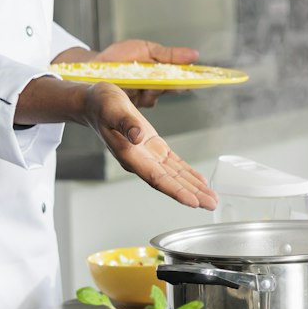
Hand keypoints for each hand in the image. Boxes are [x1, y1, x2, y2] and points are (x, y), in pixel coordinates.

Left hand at [61, 39, 199, 107]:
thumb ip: (170, 54)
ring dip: (148, 88)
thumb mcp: (145, 49)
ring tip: (136, 80)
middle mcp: (155, 87)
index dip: (192, 79)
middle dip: (167, 83)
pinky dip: (136, 94)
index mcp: (161, 72)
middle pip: (170, 88)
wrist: (90, 67)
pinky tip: (129, 89)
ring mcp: (142, 98)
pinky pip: (139, 103)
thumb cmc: (118, 57)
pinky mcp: (130, 106)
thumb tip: (195, 55)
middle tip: (163, 77)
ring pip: (155, 96)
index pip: (182, 77)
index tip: (203, 78)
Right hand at [82, 83, 217, 208]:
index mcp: (130, 155)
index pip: (157, 178)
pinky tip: (199, 181)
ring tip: (211, 199)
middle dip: (192, 194)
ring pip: (175, 176)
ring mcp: (148, 156)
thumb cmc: (102, 106)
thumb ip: (126, 123)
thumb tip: (137, 136)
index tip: (192, 201)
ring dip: (193, 187)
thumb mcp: (112, 109)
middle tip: (212, 205)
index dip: (176, 191)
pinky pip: (174, 165)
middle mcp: (141, 161)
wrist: (96, 103)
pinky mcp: (155, 148)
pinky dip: (188, 173)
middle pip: (170, 182)